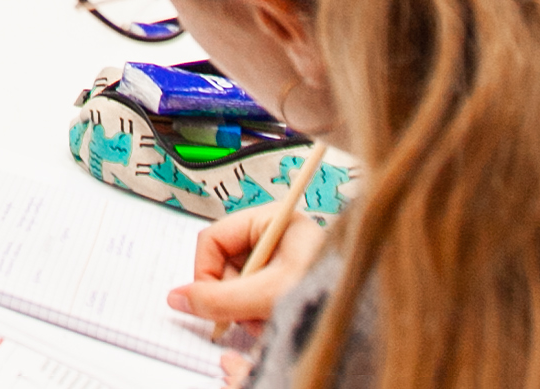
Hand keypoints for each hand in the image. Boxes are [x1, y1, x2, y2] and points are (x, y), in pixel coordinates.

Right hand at [168, 201, 326, 331]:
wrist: (363, 313)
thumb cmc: (327, 289)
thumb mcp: (267, 293)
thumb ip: (218, 299)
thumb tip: (177, 298)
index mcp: (270, 219)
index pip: (212, 239)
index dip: (206, 273)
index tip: (210, 303)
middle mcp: (273, 235)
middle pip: (224, 266)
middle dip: (233, 296)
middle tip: (251, 313)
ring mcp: (279, 259)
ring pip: (238, 285)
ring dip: (246, 309)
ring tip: (271, 318)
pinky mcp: (286, 280)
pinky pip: (254, 297)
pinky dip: (259, 314)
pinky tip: (278, 319)